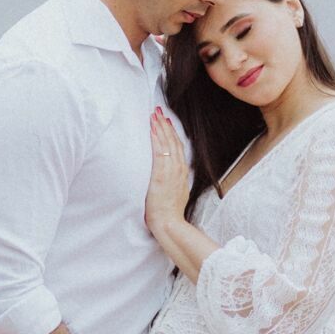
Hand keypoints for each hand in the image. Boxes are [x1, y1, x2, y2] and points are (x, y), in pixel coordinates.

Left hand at [145, 108, 190, 239]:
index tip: (166, 120)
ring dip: (160, 127)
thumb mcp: (177, 192)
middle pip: (173, 141)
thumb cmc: (170, 211)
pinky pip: (159, 151)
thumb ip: (176, 181)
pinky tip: (152, 128)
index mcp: (183, 172)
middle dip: (165, 124)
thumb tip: (172, 175)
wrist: (169, 223)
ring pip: (167, 143)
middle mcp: (179, 168)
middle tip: (158, 110)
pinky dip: (156, 138)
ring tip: (154, 114)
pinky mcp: (161, 174)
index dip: (172, 132)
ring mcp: (171, 170)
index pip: (178, 146)